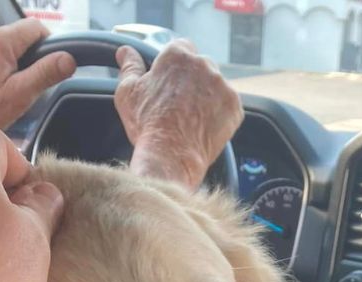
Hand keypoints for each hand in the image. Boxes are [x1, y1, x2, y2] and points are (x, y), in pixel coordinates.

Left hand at [0, 21, 72, 172]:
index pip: (35, 27)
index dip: (49, 44)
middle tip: (30, 82)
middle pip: (19, 35)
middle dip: (30, 56)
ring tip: (11, 88)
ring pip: (4, 45)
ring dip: (14, 62)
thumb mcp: (23, 93)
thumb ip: (47, 72)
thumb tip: (68, 59)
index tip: (50, 63)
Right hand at [115, 41, 241, 187]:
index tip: (169, 78)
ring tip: (190, 115)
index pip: (181, 47)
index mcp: (177, 55)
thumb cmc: (147, 123)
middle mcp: (204, 65)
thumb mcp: (128, 91)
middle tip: (178, 101)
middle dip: (191, 78)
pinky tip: (203, 124)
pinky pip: (228, 104)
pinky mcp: (235, 107)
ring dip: (206, 94)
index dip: (174, 63)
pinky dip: (219, 112)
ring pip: (215, 84)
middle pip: (200, 65)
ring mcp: (223, 86)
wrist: (171, 155)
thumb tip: (125, 52)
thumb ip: (130, 66)